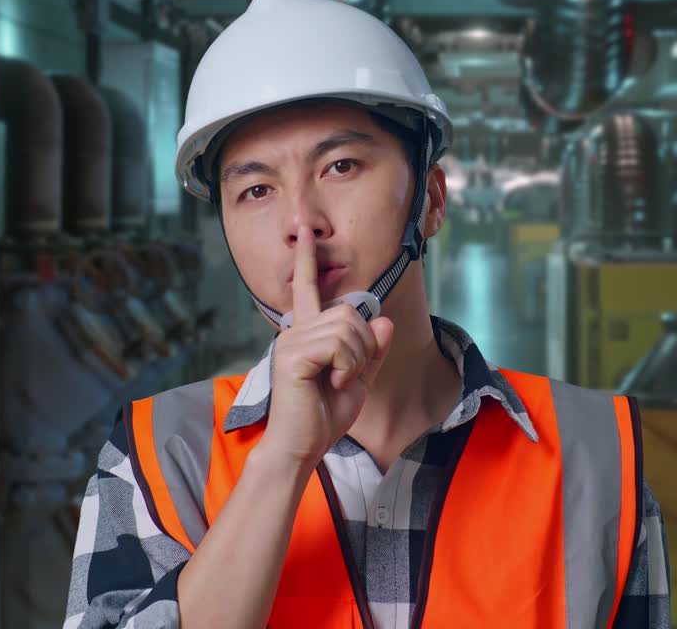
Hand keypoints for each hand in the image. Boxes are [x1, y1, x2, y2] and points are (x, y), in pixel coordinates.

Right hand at [258, 226, 394, 467]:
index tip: (306, 231)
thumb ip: (372, 351)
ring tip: (339, 380)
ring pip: (348, 328)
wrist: (301, 446)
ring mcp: (292, 340)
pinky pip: (339, 345)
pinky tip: (334, 383)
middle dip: (364, 345)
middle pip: (350, 312)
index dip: (308, 259)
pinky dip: (348, 366)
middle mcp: (296, 330)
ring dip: (357, 359)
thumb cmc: (323, 417)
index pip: (307, 287)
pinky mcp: (293, 354)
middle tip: (349, 374)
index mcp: (307, 332)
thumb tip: (384, 321)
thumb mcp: (358, 381)